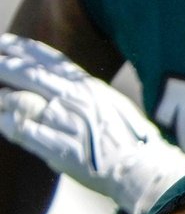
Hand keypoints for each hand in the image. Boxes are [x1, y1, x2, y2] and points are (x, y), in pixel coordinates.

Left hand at [0, 33, 184, 213]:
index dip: (24, 49)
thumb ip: (86, 94)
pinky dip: (6, 125)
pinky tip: (0, 121)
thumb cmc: (133, 140)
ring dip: (3, 100)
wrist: (141, 171)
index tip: (6, 42)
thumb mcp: (113, 106)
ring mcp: (65, 123)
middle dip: (4, 67)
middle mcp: (76, 100)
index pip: (51, 60)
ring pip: (20, 102)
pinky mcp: (56, 147)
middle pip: (30, 76)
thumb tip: (63, 86)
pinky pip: (21, 131)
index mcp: (89, 88)